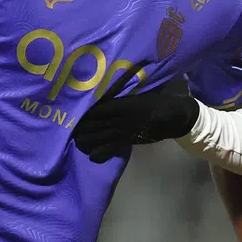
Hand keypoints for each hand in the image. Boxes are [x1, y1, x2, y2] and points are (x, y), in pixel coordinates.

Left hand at [72, 88, 198, 162]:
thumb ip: (123, 91)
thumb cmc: (156, 99)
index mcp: (125, 104)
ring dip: (87, 141)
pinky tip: (92, 155)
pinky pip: (112, 149)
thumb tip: (105, 86)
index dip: (85, 112)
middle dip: (81, 128)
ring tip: (76, 142)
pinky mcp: (130, 141)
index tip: (71, 112)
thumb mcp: (140, 91)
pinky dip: (101, 153)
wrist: (175, 116)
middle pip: (96, 124)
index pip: (100, 108)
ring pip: (101, 138)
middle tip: (67, 129)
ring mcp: (126, 131)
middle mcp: (123, 118)